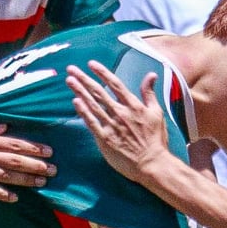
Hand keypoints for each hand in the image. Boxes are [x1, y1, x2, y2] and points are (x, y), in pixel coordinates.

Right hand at [0, 120, 54, 201]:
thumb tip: (4, 128)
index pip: (17, 143)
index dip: (35, 147)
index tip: (50, 151)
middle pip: (18, 160)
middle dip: (37, 165)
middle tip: (54, 170)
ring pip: (8, 175)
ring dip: (26, 179)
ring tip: (42, 182)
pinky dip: (3, 194)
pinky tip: (15, 198)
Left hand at [66, 63, 174, 184]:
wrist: (151, 164)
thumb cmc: (156, 140)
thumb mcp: (157, 113)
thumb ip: (150, 93)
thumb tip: (151, 75)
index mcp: (133, 106)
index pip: (115, 84)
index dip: (102, 72)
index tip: (91, 63)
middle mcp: (120, 113)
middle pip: (99, 92)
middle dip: (84, 79)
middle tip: (72, 69)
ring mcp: (111, 126)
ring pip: (92, 104)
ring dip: (79, 91)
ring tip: (69, 81)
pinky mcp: (105, 139)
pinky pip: (91, 122)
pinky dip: (83, 111)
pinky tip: (75, 101)